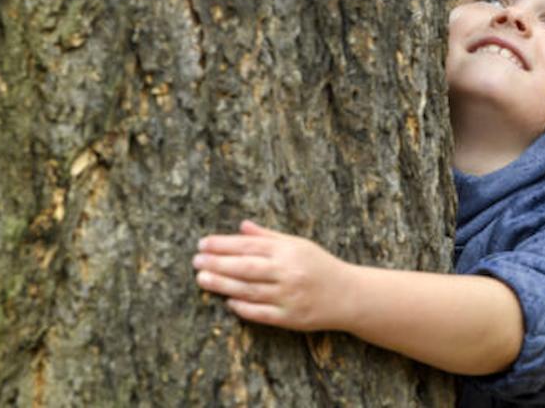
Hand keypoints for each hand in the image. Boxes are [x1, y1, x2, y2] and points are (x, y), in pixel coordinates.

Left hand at [192, 220, 353, 331]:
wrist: (349, 295)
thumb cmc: (320, 266)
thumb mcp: (298, 245)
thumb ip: (268, 237)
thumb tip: (242, 226)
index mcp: (288, 251)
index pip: (249, 246)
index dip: (223, 244)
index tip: (203, 243)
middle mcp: (287, 272)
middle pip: (245, 267)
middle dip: (217, 263)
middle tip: (195, 261)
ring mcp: (288, 296)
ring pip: (248, 290)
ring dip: (222, 284)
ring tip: (202, 279)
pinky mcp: (290, 318)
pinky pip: (261, 313)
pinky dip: (243, 307)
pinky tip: (228, 302)